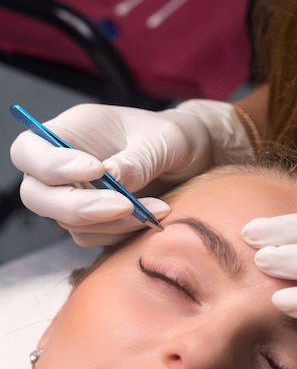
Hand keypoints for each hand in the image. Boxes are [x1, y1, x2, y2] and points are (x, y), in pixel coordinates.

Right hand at [10, 101, 250, 246]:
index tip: (96, 170)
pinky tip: (152, 218)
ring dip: (110, 222)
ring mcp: (77, 195)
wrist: (194, 161)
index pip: (29, 151)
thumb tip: (111, 180)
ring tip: (157, 208)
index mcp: (72, 132)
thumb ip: (138, 159)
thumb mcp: (165, 140)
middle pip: (37, 195)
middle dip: (77, 206)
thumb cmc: (175, 137)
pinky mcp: (94, 220)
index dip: (50, 165)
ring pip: (67, 222)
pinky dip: (121, 233)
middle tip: (124, 204)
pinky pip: (92, 237)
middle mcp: (66, 165)